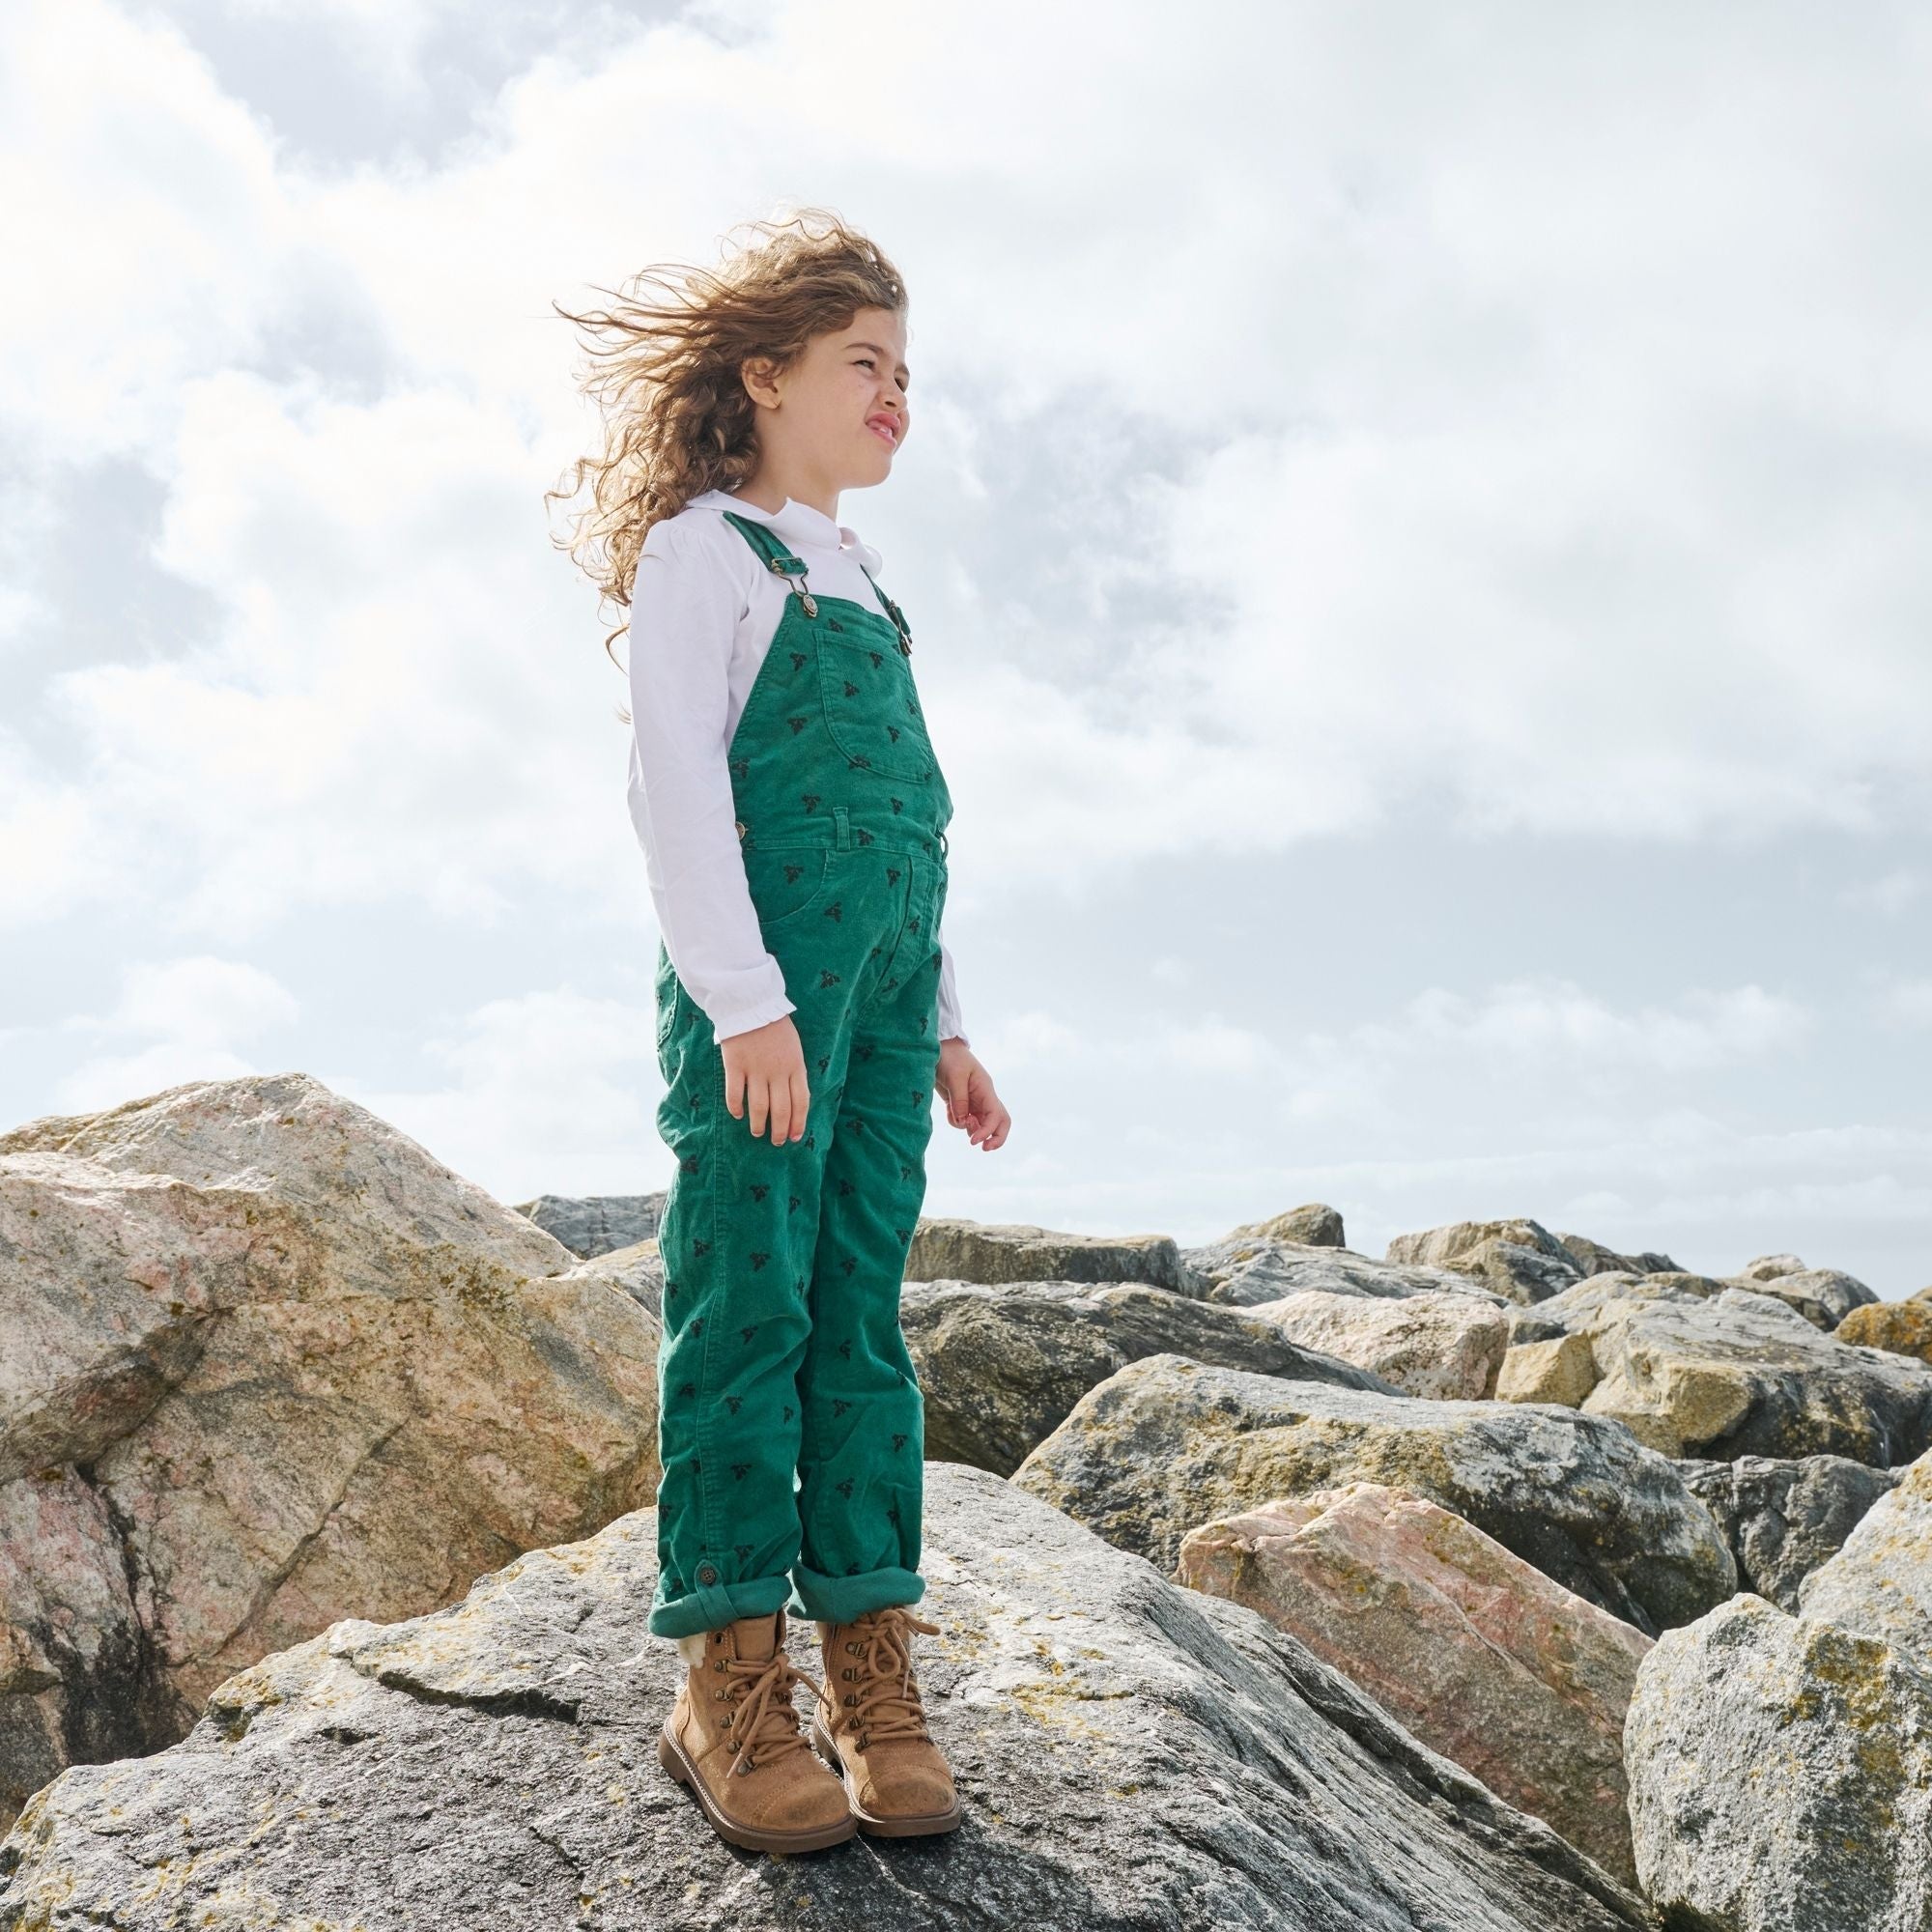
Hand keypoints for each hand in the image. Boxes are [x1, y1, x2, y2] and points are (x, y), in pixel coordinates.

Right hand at [721, 1014, 809, 1142]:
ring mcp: (756, 1069)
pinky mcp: (735, 1065)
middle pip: (781, 1109)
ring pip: (759, 1106)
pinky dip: (736, 1107)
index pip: (801, 1102)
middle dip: (780, 1130)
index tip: (795, 1136)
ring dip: (759, 1124)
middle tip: (776, 1141)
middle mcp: (777, 1071)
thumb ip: (794, 1071)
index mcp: (795, 1066)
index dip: (798, 1122)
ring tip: (758, 1133)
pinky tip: (738, 1115)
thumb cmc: (775, 1026)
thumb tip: (793, 1099)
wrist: (752, 1004)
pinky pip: (735, 1093)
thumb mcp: (795, 1048)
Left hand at [934, 1038, 1009, 1149]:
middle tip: (983, 1148)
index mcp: (986, 1089)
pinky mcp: (961, 1103)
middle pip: (1000, 1122)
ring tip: (955, 1117)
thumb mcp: (955, 1077)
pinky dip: (956, 1121)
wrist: (937, 1049)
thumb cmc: (949, 1057)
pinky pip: (963, 1120)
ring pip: (980, 1124)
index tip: (973, 1141)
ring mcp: (973, 1101)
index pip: (996, 1115)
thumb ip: (960, 1101)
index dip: (988, 1131)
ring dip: (970, 1128)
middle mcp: (983, 1097)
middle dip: (995, 1138)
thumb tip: (963, 1122)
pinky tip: (947, 1109)